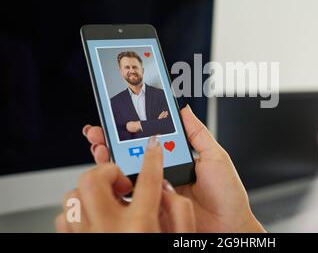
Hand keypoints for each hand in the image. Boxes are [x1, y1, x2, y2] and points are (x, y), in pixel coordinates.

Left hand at [55, 137, 195, 232]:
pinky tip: (96, 218)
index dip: (152, 156)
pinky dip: (79, 211)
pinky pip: (65, 217)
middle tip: (123, 183)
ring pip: (75, 195)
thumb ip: (179, 212)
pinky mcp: (75, 245)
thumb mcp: (179, 240)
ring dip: (92, 192)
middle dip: (109, 171)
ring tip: (110, 202)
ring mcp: (87, 238)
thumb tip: (165, 188)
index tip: (153, 146)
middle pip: (94, 178)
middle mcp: (110, 231)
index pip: (148, 178)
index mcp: (141, 228)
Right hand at [83, 105, 264, 232]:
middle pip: (131, 156)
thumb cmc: (227, 195)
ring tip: (100, 147)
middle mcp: (162, 174)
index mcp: (175, 160)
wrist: (231, 226)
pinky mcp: (152, 209)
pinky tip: (111, 172)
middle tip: (99, 132)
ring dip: (107, 160)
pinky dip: (116, 185)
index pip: (149, 142)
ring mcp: (155, 192)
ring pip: (125, 174)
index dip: (132, 130)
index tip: (117, 118)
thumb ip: (197, 134)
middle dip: (111, 142)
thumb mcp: (214, 157)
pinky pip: (131, 197)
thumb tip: (184, 109)